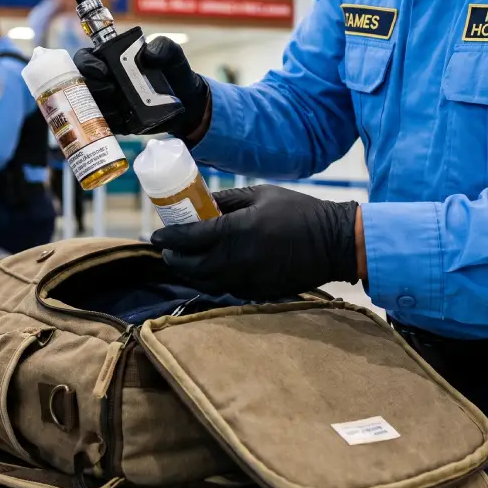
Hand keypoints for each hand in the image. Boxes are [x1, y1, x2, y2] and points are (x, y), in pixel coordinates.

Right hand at [73, 37, 210, 137]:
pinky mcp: (116, 122)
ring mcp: (109, 103)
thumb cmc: (174, 71)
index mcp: (110, 60)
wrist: (188, 101)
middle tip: (111, 90)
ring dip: (101, 107)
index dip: (87, 64)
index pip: (86, 59)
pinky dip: (110, 124)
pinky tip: (122, 120)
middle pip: (82, 84)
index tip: (103, 70)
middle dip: (93, 87)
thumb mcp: (172, 53)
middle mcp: (104, 81)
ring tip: (119, 109)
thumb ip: (163, 46)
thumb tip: (149, 54)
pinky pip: (104, 125)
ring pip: (90, 107)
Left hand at [149, 186, 360, 298]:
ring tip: (184, 260)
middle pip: (191, 266)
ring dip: (189, 272)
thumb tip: (202, 203)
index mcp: (236, 231)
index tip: (155, 234)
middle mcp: (237, 260)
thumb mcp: (261, 194)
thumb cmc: (299, 212)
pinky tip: (211, 269)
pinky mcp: (258, 293)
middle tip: (168, 248)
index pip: (189, 238)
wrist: (333, 243)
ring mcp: (247, 280)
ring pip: (205, 283)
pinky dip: (212, 281)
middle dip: (174, 258)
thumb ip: (228, 199)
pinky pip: (225, 289)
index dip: (167, 237)